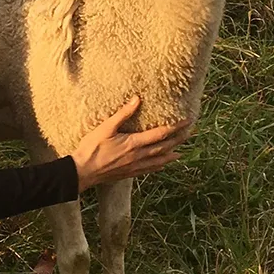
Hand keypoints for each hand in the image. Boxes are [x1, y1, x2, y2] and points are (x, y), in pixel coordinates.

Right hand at [70, 96, 191, 191]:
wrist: (83, 171)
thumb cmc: (92, 148)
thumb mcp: (105, 127)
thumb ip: (123, 114)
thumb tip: (137, 100)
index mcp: (133, 143)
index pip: (160, 133)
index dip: (175, 127)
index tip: (186, 121)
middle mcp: (138, 156)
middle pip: (163, 147)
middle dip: (178, 140)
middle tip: (190, 134)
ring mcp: (134, 166)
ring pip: (159, 160)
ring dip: (171, 155)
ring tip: (182, 151)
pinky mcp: (129, 173)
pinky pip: (149, 169)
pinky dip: (159, 166)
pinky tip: (163, 165)